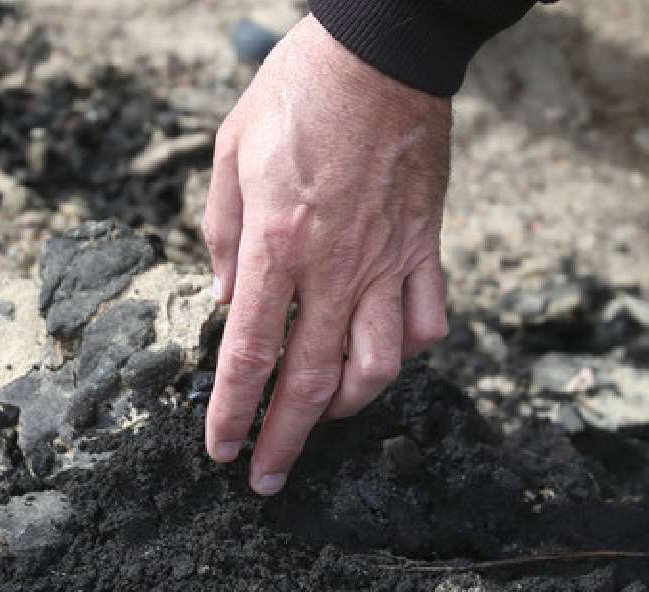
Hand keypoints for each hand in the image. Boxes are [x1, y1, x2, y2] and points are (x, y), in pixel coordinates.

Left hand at [202, 15, 451, 494]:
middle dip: (286, 442)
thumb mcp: (232, 150)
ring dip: (347, 407)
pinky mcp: (426, 247)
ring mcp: (389, 260)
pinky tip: (383, 352)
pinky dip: (406, 350)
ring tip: (323, 417)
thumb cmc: (299, 91)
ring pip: (379, 366)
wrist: (382, 53)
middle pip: (312, 380)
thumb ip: (224, 233)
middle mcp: (337, 265)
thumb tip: (230, 300)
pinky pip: (427, 321)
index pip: (252, 352)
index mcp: (278, 241)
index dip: (234, 413)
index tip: (220, 451)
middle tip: (267, 480)